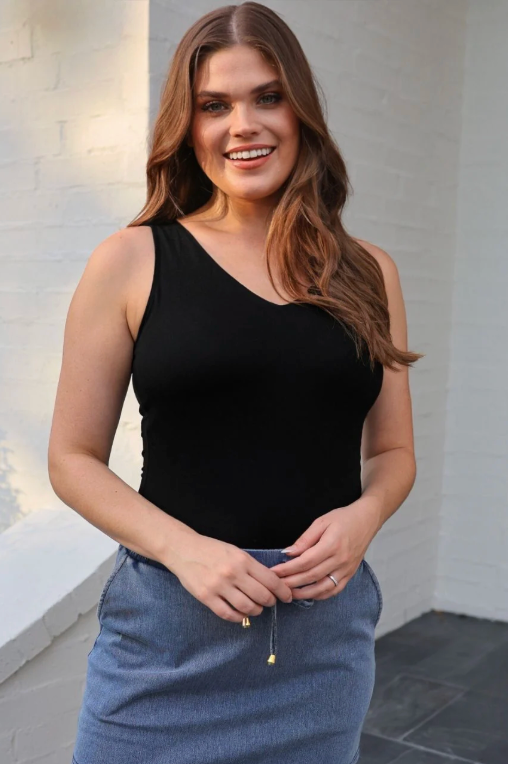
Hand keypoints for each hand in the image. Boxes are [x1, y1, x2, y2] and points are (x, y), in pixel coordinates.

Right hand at [167, 533, 293, 621]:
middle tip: (270, 602)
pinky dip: (238, 617)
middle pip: (262, 596)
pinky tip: (240, 614)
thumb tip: (271, 583)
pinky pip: (228, 614)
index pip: (271, 580)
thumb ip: (251, 566)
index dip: (282, 591)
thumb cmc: (211, 549)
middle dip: (270, 602)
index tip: (287, 596)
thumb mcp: (235, 552)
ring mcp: (219, 586)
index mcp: (242, 560)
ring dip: (256, 610)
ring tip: (256, 608)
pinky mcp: (206, 597)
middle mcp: (232, 573)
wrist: (183, 549)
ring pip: (247, 607)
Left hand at [269, 499, 380, 600]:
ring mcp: (346, 569)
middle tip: (276, 585)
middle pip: (311, 576)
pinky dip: (320, 595)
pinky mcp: (350, 574)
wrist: (367, 520)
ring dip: (304, 593)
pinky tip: (308, 595)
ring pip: (323, 587)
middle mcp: (340, 560)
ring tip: (289, 593)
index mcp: (331, 544)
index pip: (305, 562)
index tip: (274, 571)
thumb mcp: (321, 522)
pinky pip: (334, 590)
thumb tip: (288, 553)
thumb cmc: (343, 518)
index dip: (288, 569)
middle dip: (291, 582)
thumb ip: (305, 539)